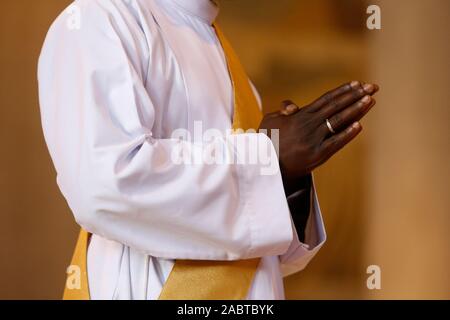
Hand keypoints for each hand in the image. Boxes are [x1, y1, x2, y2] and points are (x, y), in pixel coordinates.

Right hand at [259, 81, 378, 193]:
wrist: (264, 166)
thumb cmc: (267, 141)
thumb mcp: (270, 121)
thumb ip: (283, 110)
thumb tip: (293, 106)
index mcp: (300, 115)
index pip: (326, 99)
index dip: (343, 91)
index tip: (357, 83)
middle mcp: (309, 125)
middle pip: (336, 107)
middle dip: (355, 95)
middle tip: (372, 86)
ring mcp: (314, 139)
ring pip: (338, 121)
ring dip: (356, 110)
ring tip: (370, 99)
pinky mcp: (317, 154)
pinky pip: (335, 142)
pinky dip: (347, 134)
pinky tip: (359, 125)